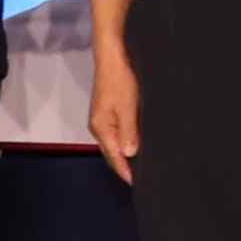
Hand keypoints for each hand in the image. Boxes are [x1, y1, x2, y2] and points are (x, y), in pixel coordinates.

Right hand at [88, 46, 142, 181]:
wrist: (113, 57)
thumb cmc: (120, 81)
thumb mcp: (127, 107)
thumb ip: (128, 131)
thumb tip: (129, 154)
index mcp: (101, 128)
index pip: (113, 156)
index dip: (125, 170)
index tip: (136, 183)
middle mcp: (99, 127)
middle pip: (111, 153)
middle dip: (124, 165)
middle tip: (141, 177)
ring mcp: (102, 119)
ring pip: (113, 143)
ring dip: (124, 154)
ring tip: (139, 165)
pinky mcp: (107, 112)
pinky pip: (116, 133)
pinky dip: (124, 141)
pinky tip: (134, 143)